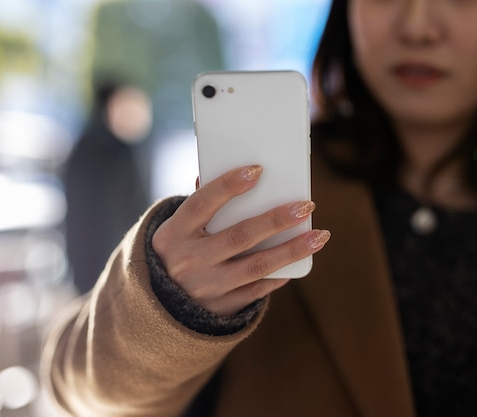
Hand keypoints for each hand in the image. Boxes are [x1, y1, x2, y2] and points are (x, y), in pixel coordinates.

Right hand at [152, 165, 330, 315]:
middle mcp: (188, 261)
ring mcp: (205, 287)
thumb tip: (242, 176)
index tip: (258, 170)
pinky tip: (300, 260)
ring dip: (291, 250)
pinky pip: (257, 289)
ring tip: (319, 236)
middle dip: (276, 220)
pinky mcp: (221, 307)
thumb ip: (203, 205)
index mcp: (173, 234)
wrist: (157, 305)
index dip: (228, 186)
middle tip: (306, 206)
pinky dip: (280, 274)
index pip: (201, 204)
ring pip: (256, 266)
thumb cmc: (178, 251)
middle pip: (239, 236)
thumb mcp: (177, 229)